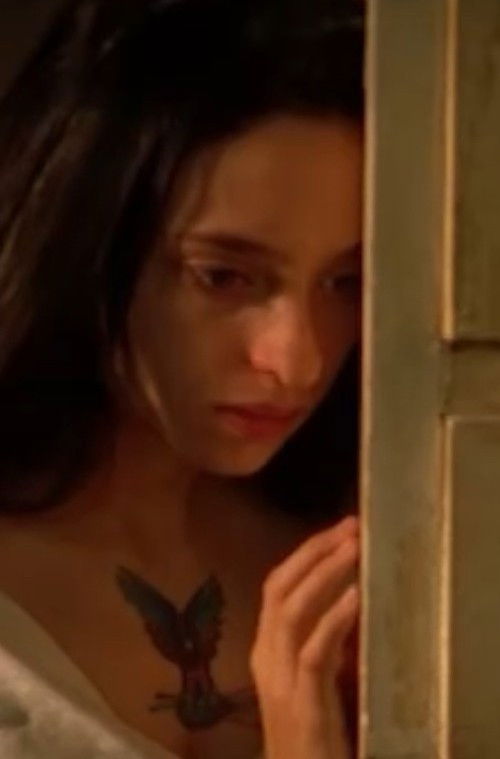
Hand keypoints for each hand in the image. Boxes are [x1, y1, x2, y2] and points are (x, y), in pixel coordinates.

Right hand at [250, 515, 358, 758]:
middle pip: (280, 589)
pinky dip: (334, 619)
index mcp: (266, 649)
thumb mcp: (310, 679)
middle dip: (314, 553)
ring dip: (325, 575)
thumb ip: (320, 642)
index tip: (339, 530)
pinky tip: (356, 597)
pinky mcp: (301, 703)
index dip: (306, 554)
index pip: (276, 587)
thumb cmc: (310, 733)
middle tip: (350, 527)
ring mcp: (280, 680)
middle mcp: (266, 657)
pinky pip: (315, 652)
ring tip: (354, 549)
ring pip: (293, 612)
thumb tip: (347, 599)